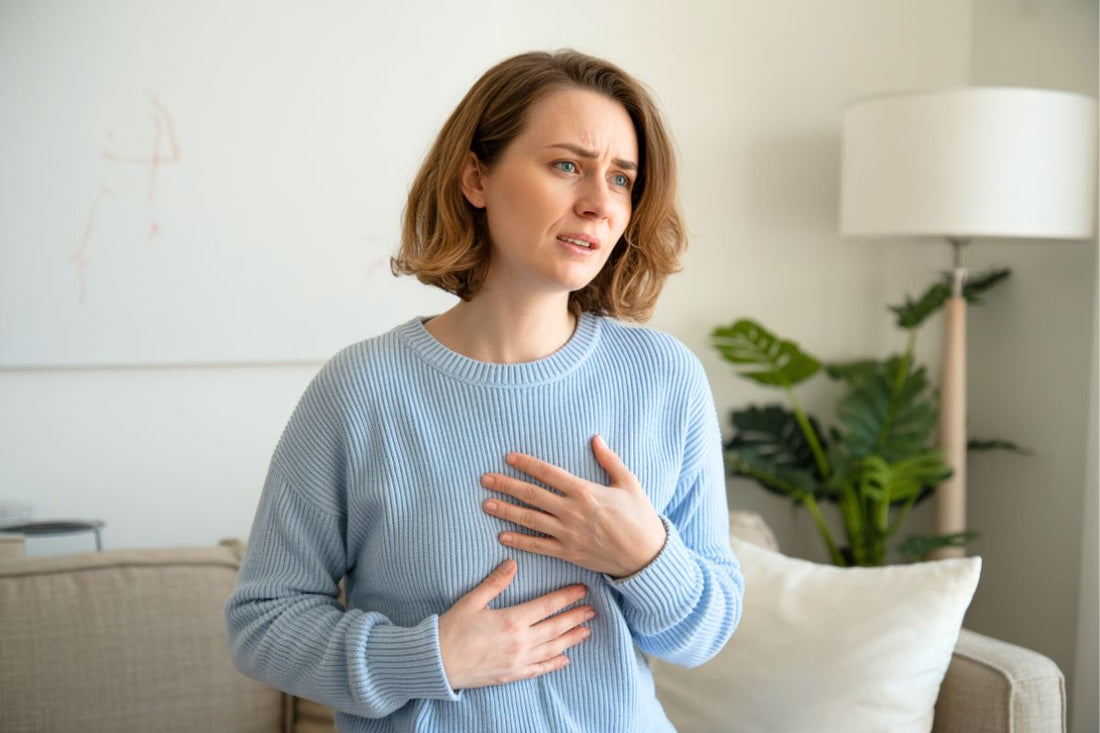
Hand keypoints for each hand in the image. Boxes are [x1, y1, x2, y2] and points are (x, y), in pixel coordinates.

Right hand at [437, 559, 594, 689]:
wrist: (437, 662)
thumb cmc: (452, 629)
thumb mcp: (472, 601)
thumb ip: (495, 582)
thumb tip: (513, 563)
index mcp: (512, 620)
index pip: (547, 606)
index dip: (566, 597)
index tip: (582, 590)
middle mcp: (520, 642)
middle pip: (555, 627)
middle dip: (576, 617)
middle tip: (592, 610)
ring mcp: (518, 660)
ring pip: (552, 648)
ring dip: (571, 639)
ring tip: (586, 631)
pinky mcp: (512, 675)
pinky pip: (539, 669)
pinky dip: (554, 664)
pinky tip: (565, 659)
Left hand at [481, 435, 666, 577]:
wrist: (645, 555)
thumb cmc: (639, 516)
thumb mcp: (629, 483)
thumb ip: (609, 460)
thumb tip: (595, 438)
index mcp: (585, 491)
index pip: (548, 473)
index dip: (526, 464)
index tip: (508, 457)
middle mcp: (572, 511)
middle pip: (532, 495)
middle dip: (506, 485)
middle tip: (485, 479)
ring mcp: (568, 534)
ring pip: (530, 520)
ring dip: (506, 511)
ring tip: (486, 503)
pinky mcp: (568, 552)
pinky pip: (538, 546)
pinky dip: (519, 540)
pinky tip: (502, 535)